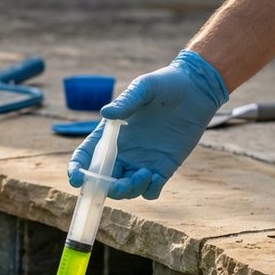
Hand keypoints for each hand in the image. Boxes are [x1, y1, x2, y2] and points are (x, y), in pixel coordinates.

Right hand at [68, 50, 227, 199]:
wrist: (197, 88)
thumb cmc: (166, 83)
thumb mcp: (144, 88)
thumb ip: (126, 102)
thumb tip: (106, 113)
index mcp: (111, 134)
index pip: (86, 156)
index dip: (78, 170)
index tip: (77, 180)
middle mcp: (123, 151)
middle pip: (105, 180)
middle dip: (108, 189)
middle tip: (121, 185)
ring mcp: (143, 161)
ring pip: (127, 189)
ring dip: (130, 190)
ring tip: (145, 174)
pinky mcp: (164, 167)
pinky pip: (151, 190)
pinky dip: (149, 191)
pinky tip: (155, 178)